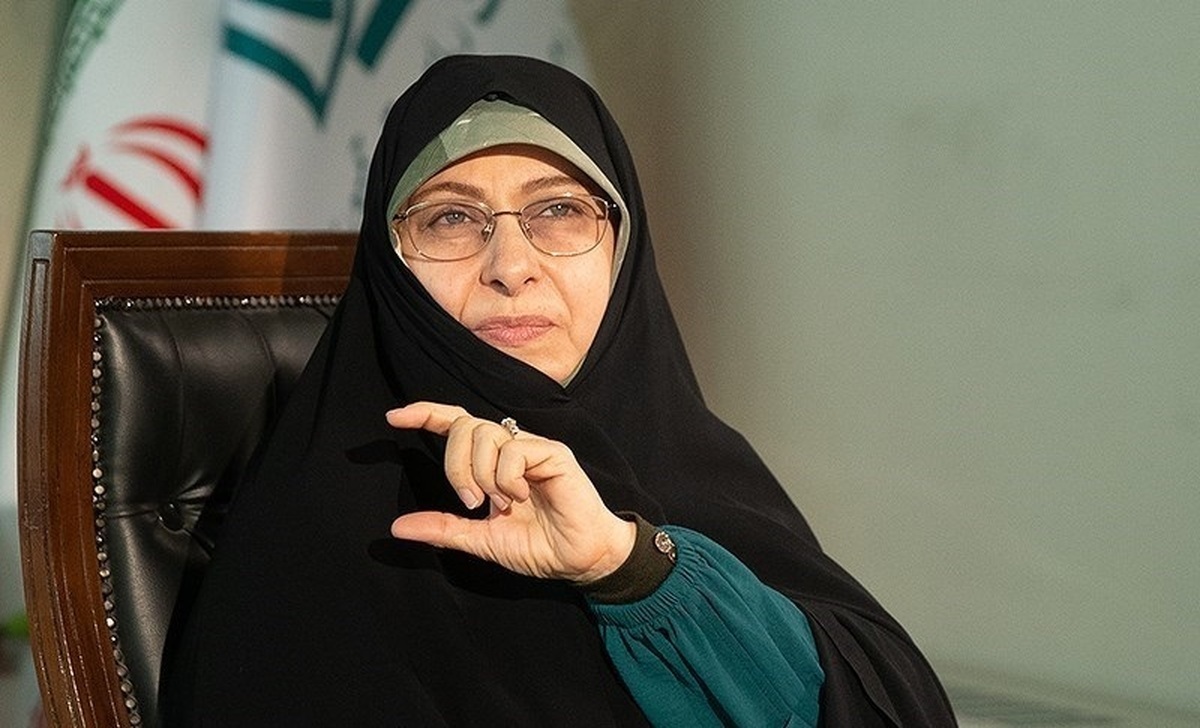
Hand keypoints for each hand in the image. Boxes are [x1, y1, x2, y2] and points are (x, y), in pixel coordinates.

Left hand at [386, 401, 635, 583]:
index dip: (426, 414)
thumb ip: (443, 529)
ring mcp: (533, 447)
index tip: (393, 418)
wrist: (578, 560)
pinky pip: (513, 450)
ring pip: (486, 435)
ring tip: (502, 503)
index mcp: (492, 462)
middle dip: (456, 466)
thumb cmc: (538, 546)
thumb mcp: (480, 540)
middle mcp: (511, 447)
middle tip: (471, 501)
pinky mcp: (553, 453)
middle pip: (465, 427)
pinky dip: (508, 478)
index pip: (457, 424)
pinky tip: (522, 497)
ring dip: (483, 476)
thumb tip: (398, 528)